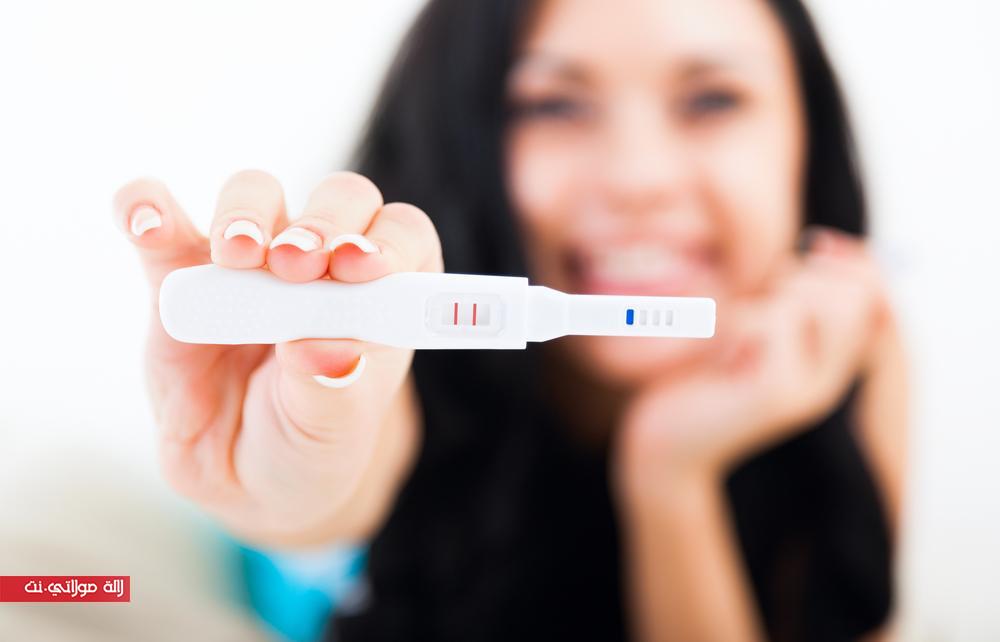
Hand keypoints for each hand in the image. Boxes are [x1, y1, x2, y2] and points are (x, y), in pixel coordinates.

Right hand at [112, 170, 441, 545]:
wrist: (244, 475)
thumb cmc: (310, 443)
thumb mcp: (331, 433)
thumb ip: (333, 391)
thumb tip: (327, 350)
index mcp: (380, 293)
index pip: (402, 235)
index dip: (387, 240)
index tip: (360, 267)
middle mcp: (321, 262)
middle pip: (336, 199)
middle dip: (321, 222)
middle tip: (296, 264)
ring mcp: (251, 263)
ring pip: (256, 195)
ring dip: (247, 212)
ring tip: (236, 256)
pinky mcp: (179, 274)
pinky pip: (162, 224)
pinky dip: (149, 208)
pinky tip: (146, 224)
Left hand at [614, 228, 889, 498]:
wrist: (664, 445)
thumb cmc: (699, 377)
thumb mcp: (748, 327)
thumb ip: (786, 296)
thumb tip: (822, 243)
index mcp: (831, 362)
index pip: (878, 294)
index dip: (853, 260)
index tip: (813, 245)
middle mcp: (832, 379)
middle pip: (856, 291)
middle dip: (799, 278)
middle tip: (753, 309)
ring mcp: (811, 390)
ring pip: (811, 300)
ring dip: (763, 300)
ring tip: (732, 337)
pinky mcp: (778, 394)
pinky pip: (775, 321)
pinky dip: (738, 321)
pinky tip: (719, 356)